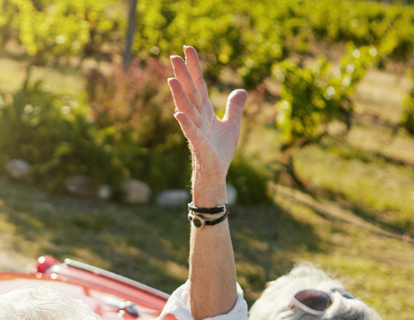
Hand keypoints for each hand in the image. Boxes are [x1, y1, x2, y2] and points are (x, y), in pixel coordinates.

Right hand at [168, 46, 247, 195]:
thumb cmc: (219, 152)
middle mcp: (198, 118)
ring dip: (179, 95)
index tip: (187, 49)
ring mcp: (197, 131)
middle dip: (183, 75)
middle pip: (190, 93)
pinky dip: (186, 124)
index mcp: (205, 111)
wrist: (216, 175)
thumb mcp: (232, 125)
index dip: (194, 67)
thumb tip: (241, 90)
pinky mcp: (200, 146)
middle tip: (173, 55)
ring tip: (172, 79)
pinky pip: (192, 134)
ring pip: (187, 110)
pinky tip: (179, 115)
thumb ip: (234, 107)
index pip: (199, 85)